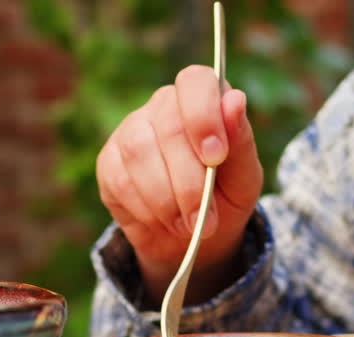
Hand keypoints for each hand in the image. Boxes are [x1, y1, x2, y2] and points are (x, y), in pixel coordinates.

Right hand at [97, 65, 262, 304]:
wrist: (193, 237)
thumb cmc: (224, 198)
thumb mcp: (244, 176)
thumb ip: (241, 140)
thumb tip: (235, 99)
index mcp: (202, 99)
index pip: (195, 81)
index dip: (203, 116)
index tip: (216, 157)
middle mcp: (163, 107)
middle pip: (168, 128)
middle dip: (189, 181)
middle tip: (204, 217)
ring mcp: (131, 131)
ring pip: (140, 153)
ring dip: (167, 199)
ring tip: (187, 225)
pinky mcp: (109, 161)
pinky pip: (121, 180)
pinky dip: (146, 210)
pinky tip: (162, 222)